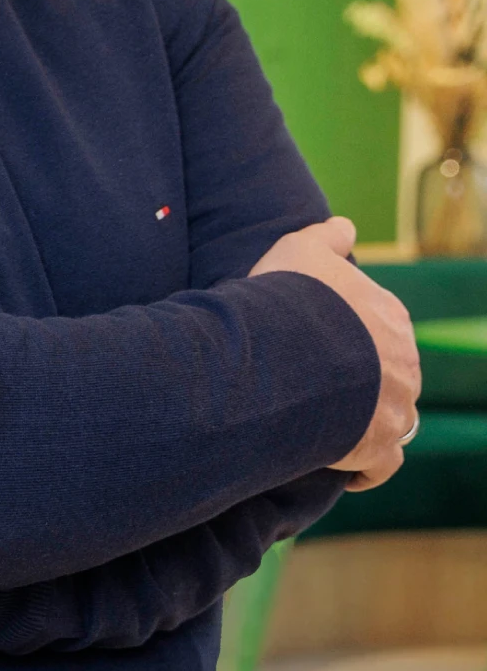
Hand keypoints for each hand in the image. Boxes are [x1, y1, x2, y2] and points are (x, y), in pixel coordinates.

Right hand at [249, 216, 419, 490]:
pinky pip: (382, 464)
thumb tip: (346, 225)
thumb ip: (326, 237)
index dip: (350, 335)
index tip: (319, 341)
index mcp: (389, 317)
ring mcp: (396, 406)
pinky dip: (367, 469)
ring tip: (326, 423)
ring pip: (391, 416)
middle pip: (388, 373)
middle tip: (315, 383)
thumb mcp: (301, 249)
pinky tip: (343, 467)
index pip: (380, 327)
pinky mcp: (381, 445)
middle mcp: (403, 362)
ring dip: (366, 420)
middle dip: (362, 379)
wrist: (289, 353)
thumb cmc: (293, 298)